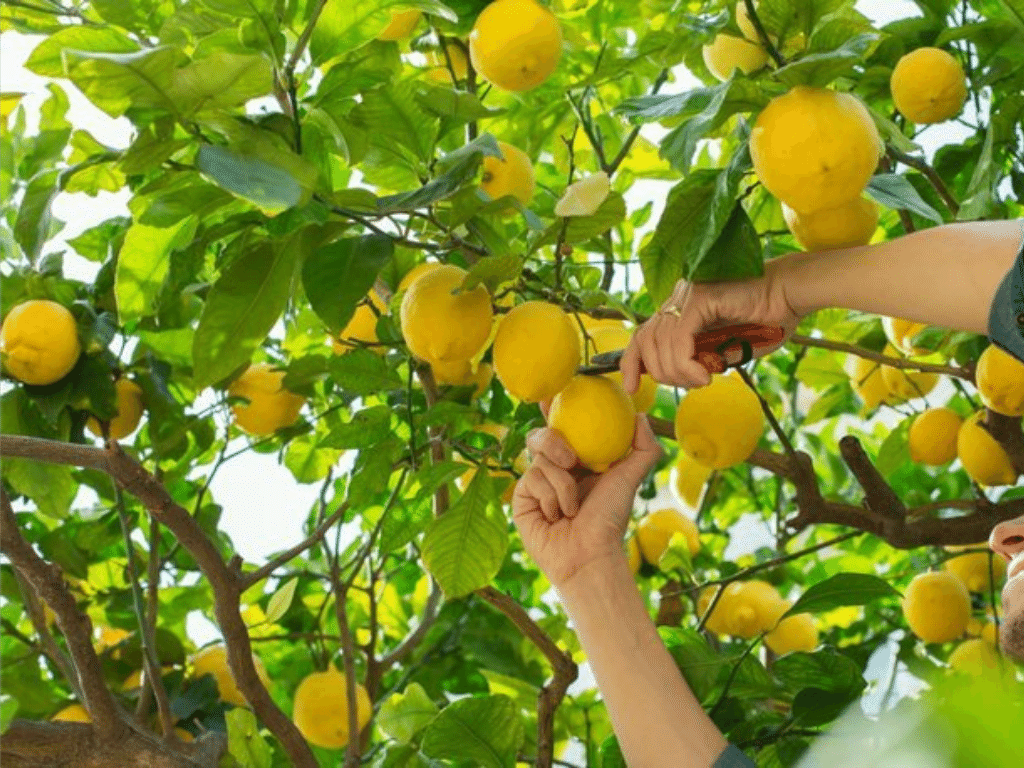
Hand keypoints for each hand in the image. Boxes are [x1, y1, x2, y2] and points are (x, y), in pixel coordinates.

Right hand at [511, 412, 662, 589]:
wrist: (588, 554)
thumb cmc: (610, 518)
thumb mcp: (631, 477)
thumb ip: (644, 447)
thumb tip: (640, 415)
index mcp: (577, 460)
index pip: (562, 426)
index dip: (554, 407)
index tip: (554, 395)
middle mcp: (554, 469)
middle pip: (542, 435)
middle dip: (554, 440)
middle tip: (572, 460)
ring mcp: (536, 483)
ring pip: (539, 458)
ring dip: (563, 484)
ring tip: (572, 506)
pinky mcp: (521, 497)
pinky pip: (531, 478)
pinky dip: (550, 497)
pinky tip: (557, 516)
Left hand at [620, 261, 801, 390]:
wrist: (791, 295)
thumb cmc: (768, 321)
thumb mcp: (728, 350)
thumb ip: (705, 360)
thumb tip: (690, 376)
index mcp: (681, 309)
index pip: (642, 335)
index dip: (632, 362)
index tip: (632, 387)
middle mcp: (678, 299)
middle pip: (646, 341)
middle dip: (661, 373)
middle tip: (690, 385)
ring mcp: (686, 295)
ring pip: (661, 342)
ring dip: (677, 372)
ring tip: (701, 381)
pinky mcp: (699, 297)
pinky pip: (679, 337)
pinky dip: (685, 362)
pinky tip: (703, 375)